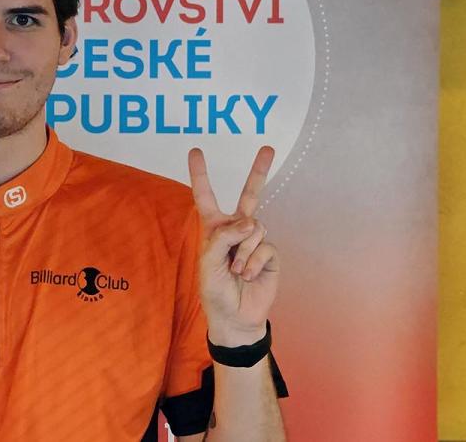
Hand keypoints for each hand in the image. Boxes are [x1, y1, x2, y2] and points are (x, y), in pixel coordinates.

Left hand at [188, 146, 279, 346]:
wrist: (235, 317)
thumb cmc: (214, 290)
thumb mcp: (207, 262)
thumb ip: (222, 237)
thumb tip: (250, 221)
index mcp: (214, 228)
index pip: (205, 196)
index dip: (200, 174)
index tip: (196, 151)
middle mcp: (236, 229)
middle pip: (250, 194)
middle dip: (260, 171)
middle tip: (269, 148)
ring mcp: (255, 240)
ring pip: (254, 227)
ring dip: (242, 251)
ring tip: (236, 270)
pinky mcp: (269, 253)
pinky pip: (264, 245)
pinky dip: (253, 261)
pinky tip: (249, 274)